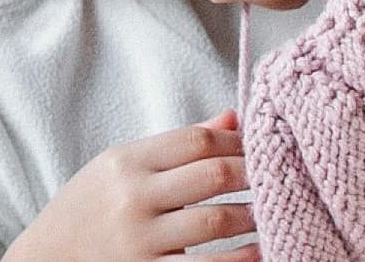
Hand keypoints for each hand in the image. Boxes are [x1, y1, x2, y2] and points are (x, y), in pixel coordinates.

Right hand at [6, 110, 254, 261]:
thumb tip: (234, 117)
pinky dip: (238, 261)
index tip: (260, 147)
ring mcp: (137, 242)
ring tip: (274, 212)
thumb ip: (177, 145)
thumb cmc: (85, 211)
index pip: (199, 140)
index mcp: (127, 163)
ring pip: (214, 223)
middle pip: (213, 175)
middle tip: (279, 176)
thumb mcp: (119, 167)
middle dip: (255, 174)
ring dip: (253, 217)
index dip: (239, 141)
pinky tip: (260, 253)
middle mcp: (133, 199)